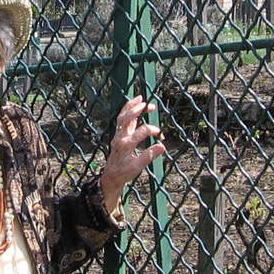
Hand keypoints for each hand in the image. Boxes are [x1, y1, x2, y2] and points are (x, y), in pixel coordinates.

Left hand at [99, 95, 165, 211]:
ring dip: (131, 106)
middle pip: (127, 118)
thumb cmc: (124, 173)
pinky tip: (134, 105)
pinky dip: (127, 110)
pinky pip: (121, 119)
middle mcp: (121, 137)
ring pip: (122, 116)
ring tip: (140, 98)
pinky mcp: (118, 134)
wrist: (111, 176)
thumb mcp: (137, 167)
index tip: (161, 135)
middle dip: (138, 110)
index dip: (153, 131)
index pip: (141, 132)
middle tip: (150, 106)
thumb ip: (149, 156)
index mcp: (126, 145)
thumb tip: (162, 146)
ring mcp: (118, 135)